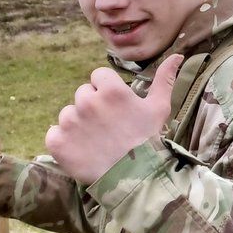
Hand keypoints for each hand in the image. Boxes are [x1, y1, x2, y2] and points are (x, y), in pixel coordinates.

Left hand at [45, 54, 183, 184]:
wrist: (134, 177)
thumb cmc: (149, 139)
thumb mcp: (160, 107)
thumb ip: (164, 78)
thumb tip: (178, 55)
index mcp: (110, 90)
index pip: (99, 76)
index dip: (107, 90)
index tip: (116, 106)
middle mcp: (86, 101)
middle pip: (83, 94)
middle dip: (93, 106)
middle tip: (108, 125)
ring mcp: (69, 122)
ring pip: (68, 114)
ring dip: (78, 123)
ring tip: (95, 139)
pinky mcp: (57, 142)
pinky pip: (53, 133)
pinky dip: (63, 140)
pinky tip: (80, 148)